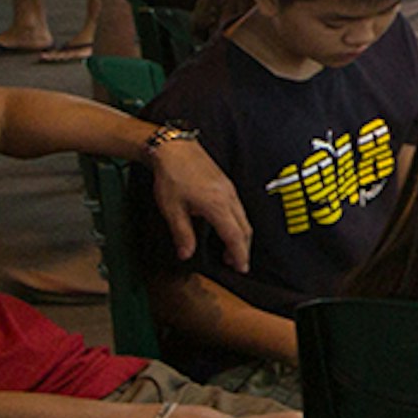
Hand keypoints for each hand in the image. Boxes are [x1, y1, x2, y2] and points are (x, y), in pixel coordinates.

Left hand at [144, 135, 250, 270]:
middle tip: (236, 263)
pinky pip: (239, 209)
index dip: (240, 254)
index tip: (241, 268)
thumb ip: (182, 233)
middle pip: (245, 229)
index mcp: (217, 206)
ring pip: (244, 218)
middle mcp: (229, 198)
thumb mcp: (171, 209)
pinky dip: (237, 223)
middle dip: (243, 248)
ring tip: (230, 249)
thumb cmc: (171, 176)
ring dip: (240, 236)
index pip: (235, 236)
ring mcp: (230, 190)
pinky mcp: (226, 185)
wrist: (174, 149)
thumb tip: (186, 254)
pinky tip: (225, 227)